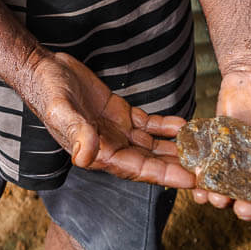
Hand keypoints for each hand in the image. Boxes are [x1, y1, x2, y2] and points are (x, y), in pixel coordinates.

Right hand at [25, 52, 197, 187]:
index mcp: (98, 154)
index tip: (190, 179)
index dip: (165, 175)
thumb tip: (87, 155)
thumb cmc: (47, 92)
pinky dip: (165, 127)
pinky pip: (148, 124)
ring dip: (176, 149)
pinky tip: (184, 125)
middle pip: (151, 162)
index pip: (138, 169)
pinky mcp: (120, 113)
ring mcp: (116, 131)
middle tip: (208, 170)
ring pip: (153, 145)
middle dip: (179, 166)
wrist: (42, 69)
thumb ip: (76, 132)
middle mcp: (110, 147)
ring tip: (204, 151)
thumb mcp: (60, 110)